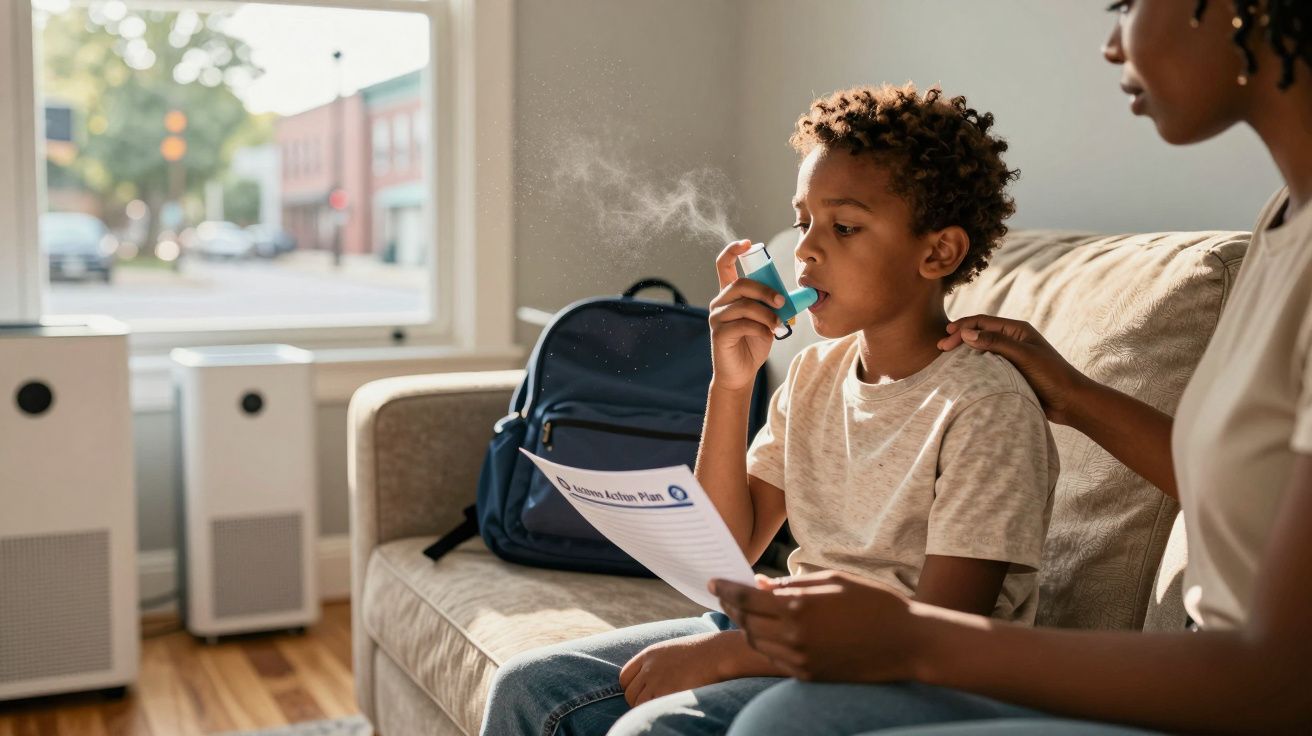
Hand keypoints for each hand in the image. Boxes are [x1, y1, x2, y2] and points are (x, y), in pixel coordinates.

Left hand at [618, 631, 744, 706]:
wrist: (718, 653)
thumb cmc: (701, 653)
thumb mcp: (672, 650)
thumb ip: (657, 663)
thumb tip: (649, 680)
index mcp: (649, 654)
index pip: (624, 677)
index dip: (632, 688)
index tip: (643, 692)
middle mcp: (649, 668)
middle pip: (629, 693)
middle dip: (638, 701)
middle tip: (654, 703)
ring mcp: (657, 681)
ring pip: (638, 704)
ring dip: (647, 708)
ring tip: (662, 706)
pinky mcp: (667, 693)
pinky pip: (652, 708)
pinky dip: (657, 711)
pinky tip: (669, 707)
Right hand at [708, 240, 784, 391]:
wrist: (742, 373)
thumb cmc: (754, 343)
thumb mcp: (767, 318)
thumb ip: (773, 303)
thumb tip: (799, 294)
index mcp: (730, 294)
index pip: (723, 265)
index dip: (733, 251)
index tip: (748, 244)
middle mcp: (720, 302)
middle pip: (741, 284)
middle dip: (766, 291)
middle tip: (782, 302)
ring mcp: (717, 318)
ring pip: (744, 305)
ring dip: (767, 313)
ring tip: (778, 325)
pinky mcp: (719, 334)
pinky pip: (743, 323)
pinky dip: (761, 328)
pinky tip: (769, 335)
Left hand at [710, 570, 920, 682]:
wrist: (906, 642)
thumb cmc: (872, 602)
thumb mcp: (832, 580)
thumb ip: (791, 583)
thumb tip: (759, 584)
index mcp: (798, 606)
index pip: (746, 597)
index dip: (725, 588)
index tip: (713, 581)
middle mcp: (794, 636)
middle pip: (745, 621)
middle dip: (732, 606)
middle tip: (726, 594)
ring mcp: (801, 659)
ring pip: (756, 642)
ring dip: (746, 626)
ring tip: (745, 611)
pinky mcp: (808, 675)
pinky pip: (774, 658)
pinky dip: (765, 643)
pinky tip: (767, 631)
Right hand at [938, 314, 1089, 424]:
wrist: (1070, 402)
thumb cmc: (1052, 376)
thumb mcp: (1024, 356)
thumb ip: (996, 343)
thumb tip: (967, 333)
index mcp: (1017, 330)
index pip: (983, 322)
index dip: (963, 327)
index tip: (945, 337)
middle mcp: (1013, 341)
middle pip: (979, 334)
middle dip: (959, 338)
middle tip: (940, 348)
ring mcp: (1011, 357)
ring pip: (981, 350)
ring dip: (964, 352)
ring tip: (946, 359)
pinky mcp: (1010, 373)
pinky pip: (986, 366)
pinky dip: (972, 366)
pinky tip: (962, 373)